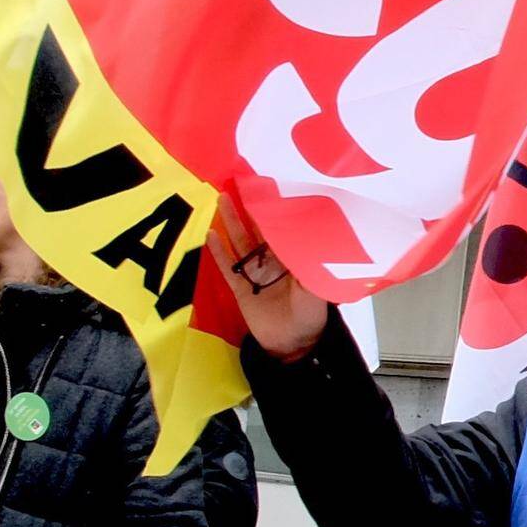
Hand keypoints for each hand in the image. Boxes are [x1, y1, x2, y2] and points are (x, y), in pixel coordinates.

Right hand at [209, 190, 329, 361]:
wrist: (294, 345)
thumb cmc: (311, 315)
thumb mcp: (316, 288)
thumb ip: (310, 266)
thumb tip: (310, 239)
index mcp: (292, 259)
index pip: (282, 228)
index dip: (274, 208)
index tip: (266, 185)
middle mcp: (273, 262)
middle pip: (258, 229)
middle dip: (249, 208)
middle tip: (238, 182)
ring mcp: (255, 274)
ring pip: (240, 242)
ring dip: (232, 222)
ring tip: (221, 198)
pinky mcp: (241, 289)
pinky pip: (228, 267)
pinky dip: (219, 252)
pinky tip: (210, 233)